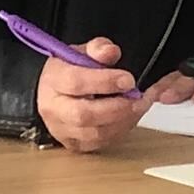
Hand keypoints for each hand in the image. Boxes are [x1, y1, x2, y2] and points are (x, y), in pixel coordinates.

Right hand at [36, 38, 151, 153]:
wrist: (55, 94)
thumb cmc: (70, 71)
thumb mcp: (82, 51)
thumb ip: (97, 48)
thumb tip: (110, 52)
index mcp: (53, 79)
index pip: (76, 82)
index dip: (105, 82)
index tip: (128, 80)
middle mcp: (54, 109)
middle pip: (84, 115)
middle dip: (118, 107)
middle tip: (139, 97)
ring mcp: (63, 130)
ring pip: (95, 133)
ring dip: (124, 120)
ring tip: (140, 104)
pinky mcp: (75, 145)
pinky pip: (101, 143)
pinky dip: (121, 130)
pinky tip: (130, 116)